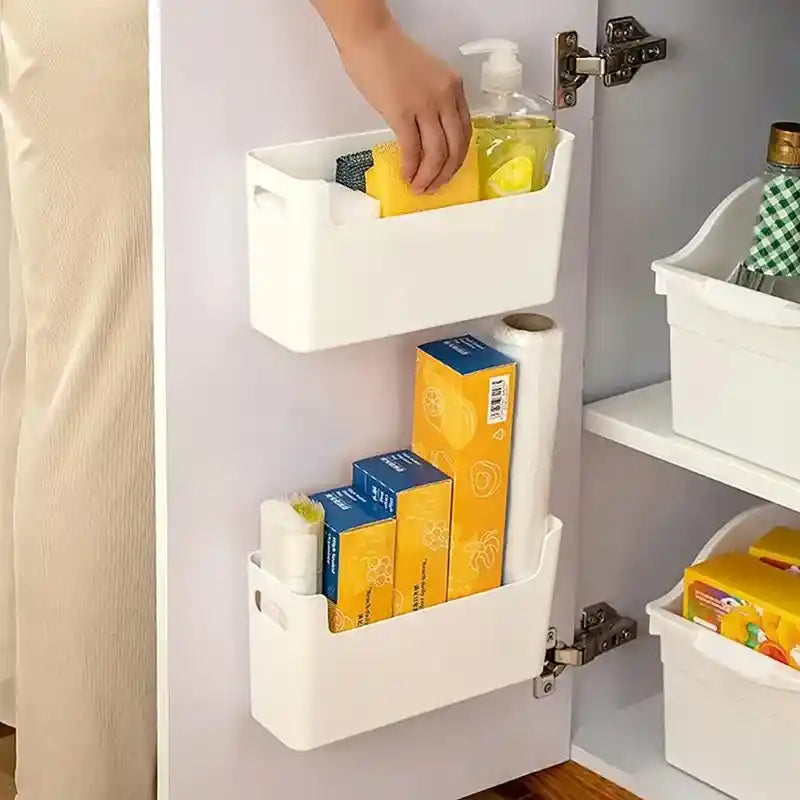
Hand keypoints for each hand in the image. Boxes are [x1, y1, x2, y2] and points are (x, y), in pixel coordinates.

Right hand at [337, 20, 471, 192]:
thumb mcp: (427, 77)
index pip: (465, 132)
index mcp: (454, 88)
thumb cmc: (391, 54)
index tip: (446, 172)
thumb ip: (433, 102)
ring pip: (437, 153)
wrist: (370, 38)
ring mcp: (425, 105)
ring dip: (429, 177)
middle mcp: (445, 97)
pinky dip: (411, 168)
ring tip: (419, 188)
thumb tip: (427, 134)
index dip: (457, 159)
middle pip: (455, 147)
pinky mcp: (402, 113)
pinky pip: (413, 149)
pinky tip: (406, 176)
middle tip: (433, 187)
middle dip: (445, 174)